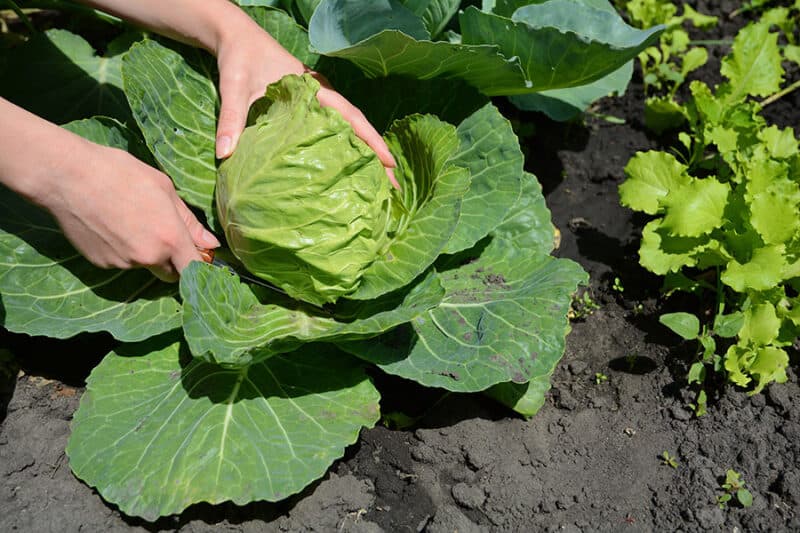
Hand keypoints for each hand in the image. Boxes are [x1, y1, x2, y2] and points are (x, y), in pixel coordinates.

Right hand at [41, 140, 219, 281]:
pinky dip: (121, 250)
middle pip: (171, 273)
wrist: (68, 176)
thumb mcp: (164, 188)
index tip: (198, 258)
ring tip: (129, 220)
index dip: (199, 266)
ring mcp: (123, 263)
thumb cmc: (120, 173)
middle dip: (172, 261)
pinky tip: (111, 226)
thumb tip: (210, 244)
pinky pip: (121, 262)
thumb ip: (189, 221)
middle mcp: (149, 257)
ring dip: (144, 253)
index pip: (195, 269)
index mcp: (170, 238)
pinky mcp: (101, 263)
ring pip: (144, 265)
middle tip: (162, 235)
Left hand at [213, 17, 398, 187]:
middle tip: (392, 188)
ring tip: (378, 184)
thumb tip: (224, 155)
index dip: (373, 141)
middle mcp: (322, 96)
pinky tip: (349, 168)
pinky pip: (334, 130)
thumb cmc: (239, 59)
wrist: (235, 37)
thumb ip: (232, 120)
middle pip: (357, 127)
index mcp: (314, 89)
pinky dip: (347, 148)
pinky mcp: (307, 109)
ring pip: (348, 129)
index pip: (351, 117)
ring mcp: (317, 102)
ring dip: (364, 153)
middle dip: (377, 155)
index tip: (390, 164)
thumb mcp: (234, 87)